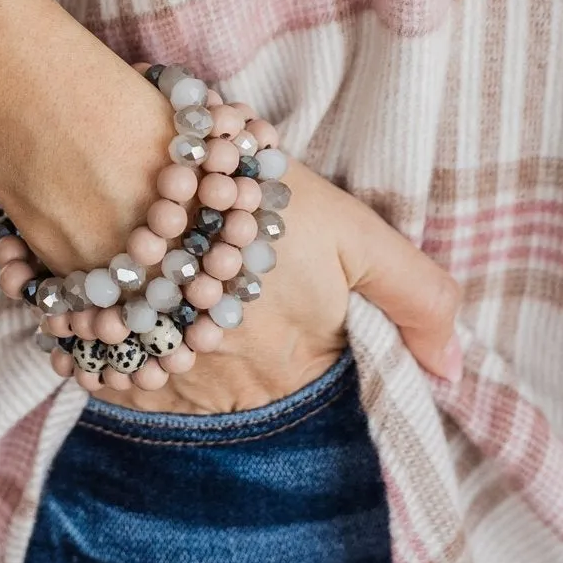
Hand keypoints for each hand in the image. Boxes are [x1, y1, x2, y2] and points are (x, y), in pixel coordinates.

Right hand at [0, 154, 462, 414]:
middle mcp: (237, 393)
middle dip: (256, 337)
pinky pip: (134, 379)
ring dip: (198, 344)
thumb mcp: (357, 232)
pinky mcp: (108, 372)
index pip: (327, 377)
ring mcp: (171, 385)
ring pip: (196, 379)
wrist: (120, 170)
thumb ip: (419, 298)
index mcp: (302, 365)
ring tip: (192, 279)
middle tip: (242, 276)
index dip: (318, 330)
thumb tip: (454, 373)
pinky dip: (142, 348)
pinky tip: (146, 298)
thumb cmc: (246, 191)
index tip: (299, 290)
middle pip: (260, 383)